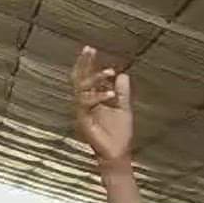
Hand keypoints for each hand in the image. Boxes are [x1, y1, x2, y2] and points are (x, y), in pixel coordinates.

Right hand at [72, 46, 132, 167]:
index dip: (88, 63)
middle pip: (79, 78)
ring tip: (109, 71)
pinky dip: (97, 97)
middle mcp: (85, 103)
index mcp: (94, 98)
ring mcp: (82, 111)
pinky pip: (86, 104)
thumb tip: (123, 74)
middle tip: (89, 49)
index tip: (90, 49)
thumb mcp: (124, 108)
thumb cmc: (119, 133)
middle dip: (84, 63)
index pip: (87, 77)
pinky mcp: (83, 120)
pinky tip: (110, 93)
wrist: (117, 153)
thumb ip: (122, 92)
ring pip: (82, 89)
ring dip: (95, 79)